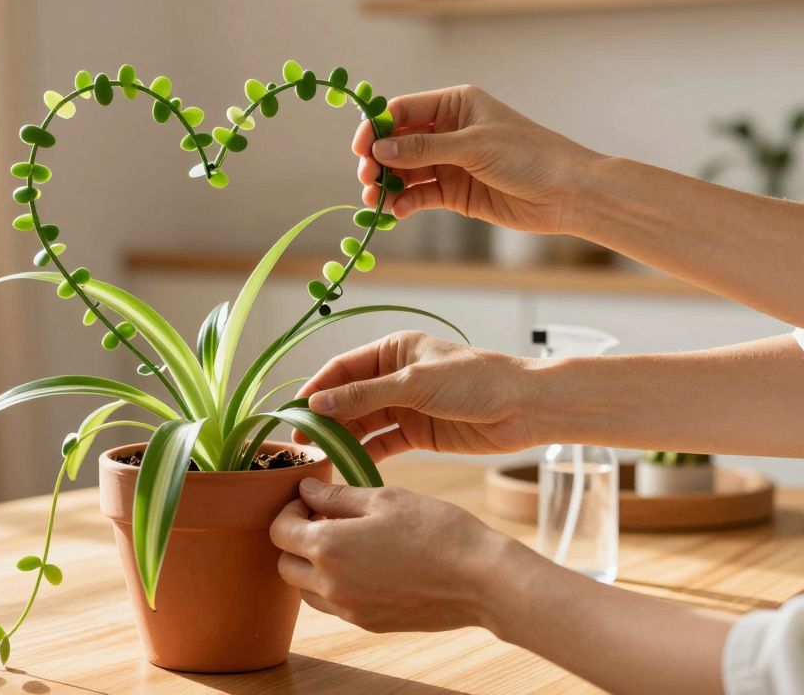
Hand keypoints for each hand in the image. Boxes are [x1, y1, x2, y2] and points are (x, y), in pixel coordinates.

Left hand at [272, 478, 734, 694]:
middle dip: (295, 539)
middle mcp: (330, 584)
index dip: (289, 509)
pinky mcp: (367, 623)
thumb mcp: (384, 498)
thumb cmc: (437, 530)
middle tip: (324, 517)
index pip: (279, 530)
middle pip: (284, 563)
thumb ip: (336, 496)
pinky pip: (332, 604)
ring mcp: (348, 609)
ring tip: (344, 541)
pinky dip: (334, 585)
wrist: (482, 581)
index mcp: (328, 546)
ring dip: (311, 565)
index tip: (310, 498)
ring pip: (304, 588)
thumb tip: (305, 489)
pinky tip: (364, 564)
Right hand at [293, 330, 536, 459]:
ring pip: (363, 423)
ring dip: (342, 439)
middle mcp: (395, 377)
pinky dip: (364, 455)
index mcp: (393, 350)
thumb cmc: (475, 381)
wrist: (525, 408)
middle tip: (299, 443)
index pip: (342, 368)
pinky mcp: (418, 433)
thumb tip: (318, 404)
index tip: (293, 412)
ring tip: (318, 459)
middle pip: (348, 398)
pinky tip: (347, 467)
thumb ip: (365, 395)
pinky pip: (382, 444)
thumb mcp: (414, 383)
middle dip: (324, 419)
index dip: (316, 389)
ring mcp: (406, 406)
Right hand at [355, 85, 602, 233]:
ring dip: (387, 185)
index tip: (360, 149)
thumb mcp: (474, 147)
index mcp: (454, 105)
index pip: (402, 111)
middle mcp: (448, 132)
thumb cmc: (529, 156)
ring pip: (405, 172)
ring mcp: (450, 163)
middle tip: (367, 179)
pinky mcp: (455, 192)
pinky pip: (420, 195)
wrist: (567, 193)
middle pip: (397, 143)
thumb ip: (424, 149)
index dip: (377, 128)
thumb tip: (379, 148)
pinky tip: (397, 212)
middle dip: (378, 161)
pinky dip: (405, 203)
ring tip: (374, 201)